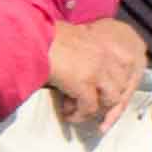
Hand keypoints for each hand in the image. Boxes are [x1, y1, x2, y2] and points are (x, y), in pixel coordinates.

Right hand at [42, 14, 146, 128]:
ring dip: (94, 108)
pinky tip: (67, 115)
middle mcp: (106, 57)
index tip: (97, 94)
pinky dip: (79, 115)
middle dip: (105, 99)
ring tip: (75, 110)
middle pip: (121, 86)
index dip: (110, 86)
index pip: (122, 70)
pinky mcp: (84, 83)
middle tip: (83, 103)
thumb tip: (77, 65)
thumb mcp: (69, 39)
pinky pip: (89, 108)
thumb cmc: (41, 37)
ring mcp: (97, 70)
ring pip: (110, 99)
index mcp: (103, 44)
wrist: (29, 37)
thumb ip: (81, 51)